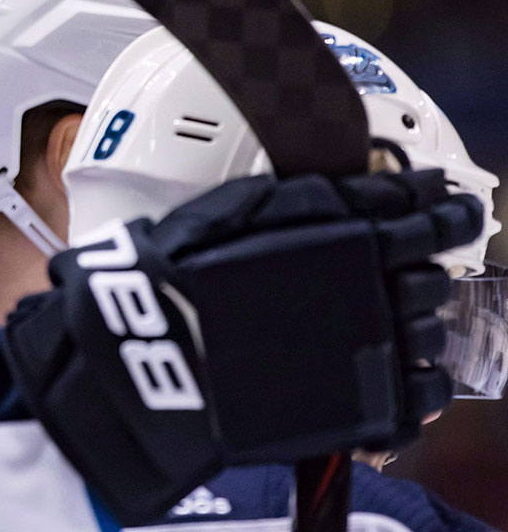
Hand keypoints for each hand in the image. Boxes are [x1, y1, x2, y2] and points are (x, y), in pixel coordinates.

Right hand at [0, 170, 482, 523]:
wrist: (150, 353)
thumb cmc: (180, 277)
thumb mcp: (239, 207)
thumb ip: (312, 195)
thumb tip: (384, 186)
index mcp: (349, 239)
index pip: (426, 216)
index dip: (440, 207)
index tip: (443, 203)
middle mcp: (371, 294)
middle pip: (433, 276)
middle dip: (425, 265)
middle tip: (407, 261)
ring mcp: (370, 353)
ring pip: (431, 334)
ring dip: (422, 322)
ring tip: (395, 318)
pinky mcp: (359, 406)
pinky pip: (419, 398)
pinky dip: (421, 385)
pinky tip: (400, 373)